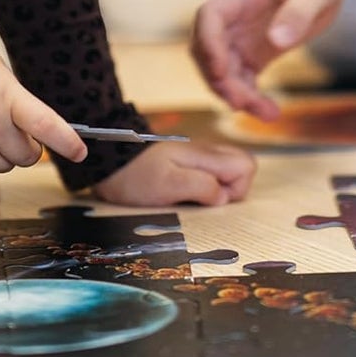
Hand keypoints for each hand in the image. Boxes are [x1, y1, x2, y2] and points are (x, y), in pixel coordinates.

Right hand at [0, 33, 87, 179]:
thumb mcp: (1, 75)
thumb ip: (18, 104)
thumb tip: (32, 131)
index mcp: (9, 99)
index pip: (46, 126)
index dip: (67, 142)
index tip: (81, 152)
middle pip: (27, 156)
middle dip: (27, 145)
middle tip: (15, 127)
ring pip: (4, 166)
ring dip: (4, 153)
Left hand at [91, 140, 254, 207]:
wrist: (109, 162)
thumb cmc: (136, 175)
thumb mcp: (168, 184)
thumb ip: (200, 186)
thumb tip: (224, 197)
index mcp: (206, 156)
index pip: (246, 165)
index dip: (238, 188)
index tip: (213, 200)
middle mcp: (206, 154)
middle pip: (240, 169)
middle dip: (230, 192)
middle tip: (200, 202)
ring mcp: (197, 160)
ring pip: (225, 175)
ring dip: (214, 193)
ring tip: (188, 201)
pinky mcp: (186, 167)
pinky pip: (208, 177)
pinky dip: (202, 190)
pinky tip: (181, 197)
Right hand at [192, 0, 352, 119]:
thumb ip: (298, 11)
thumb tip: (276, 41)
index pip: (210, 18)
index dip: (209, 45)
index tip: (221, 70)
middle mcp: (235, 17)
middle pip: (208, 51)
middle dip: (219, 79)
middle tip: (245, 103)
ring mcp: (243, 36)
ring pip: (223, 72)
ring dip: (235, 95)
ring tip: (267, 113)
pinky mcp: (256, 51)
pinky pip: (242, 79)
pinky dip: (250, 97)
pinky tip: (271, 112)